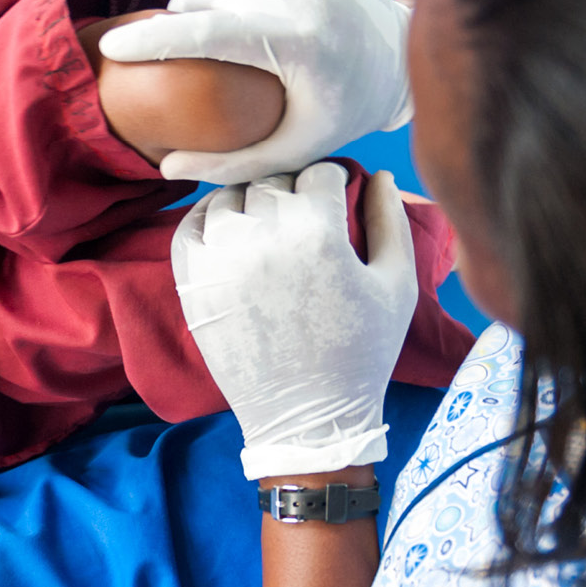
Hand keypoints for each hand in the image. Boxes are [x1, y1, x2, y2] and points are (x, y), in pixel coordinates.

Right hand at [98, 0, 412, 183]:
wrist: (402, 56)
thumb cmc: (339, 113)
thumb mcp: (290, 150)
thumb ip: (227, 164)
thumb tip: (163, 167)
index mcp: (298, 40)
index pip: (205, 32)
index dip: (150, 42)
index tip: (110, 49)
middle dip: (179, 23)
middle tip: (178, 52)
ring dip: (206, 5)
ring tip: (219, 38)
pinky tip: (249, 12)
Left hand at [171, 162, 417, 478]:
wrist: (308, 416)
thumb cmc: (362, 351)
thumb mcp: (396, 283)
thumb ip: (390, 219)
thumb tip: (376, 172)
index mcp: (318, 232)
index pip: (319, 170)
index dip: (331, 182)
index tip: (334, 200)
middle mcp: (263, 238)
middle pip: (273, 179)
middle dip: (291, 191)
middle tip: (302, 217)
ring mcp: (220, 260)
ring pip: (229, 196)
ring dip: (248, 202)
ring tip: (268, 226)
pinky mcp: (192, 284)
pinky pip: (189, 226)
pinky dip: (207, 219)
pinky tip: (229, 232)